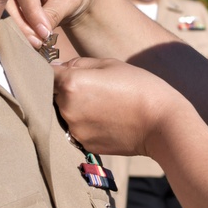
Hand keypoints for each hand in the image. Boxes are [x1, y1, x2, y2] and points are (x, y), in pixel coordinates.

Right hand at [7, 0, 99, 48]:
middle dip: (23, 23)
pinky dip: (22, 28)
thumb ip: (53, 13)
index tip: (44, 31)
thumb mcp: (69, 0)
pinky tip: (33, 39)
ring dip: (21, 28)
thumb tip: (39, 33)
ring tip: (37, 43)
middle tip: (37, 41)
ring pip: (8, 9)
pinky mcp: (13, 0)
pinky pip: (12, 15)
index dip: (33, 12)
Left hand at [53, 58, 194, 157]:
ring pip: (64, 113)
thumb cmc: (139, 86)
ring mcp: (74, 129)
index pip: (45, 73)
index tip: (63, 70)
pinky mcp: (84, 144)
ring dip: (74, 108)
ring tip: (102, 104)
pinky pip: (76, 129)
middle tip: (92, 87)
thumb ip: (78, 63)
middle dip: (64, 90)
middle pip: (52, 95)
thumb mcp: (110, 63)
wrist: (162, 123)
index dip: (53, 70)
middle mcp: (66, 108)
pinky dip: (85, 123)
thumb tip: (59, 68)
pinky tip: (107, 118)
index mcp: (70, 83)